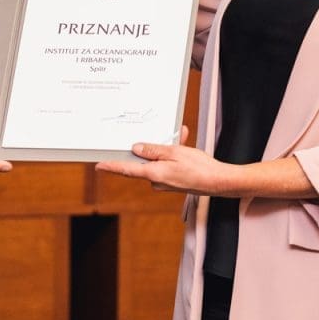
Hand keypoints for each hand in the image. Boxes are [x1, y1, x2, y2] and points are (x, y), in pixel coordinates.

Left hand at [95, 127, 232, 194]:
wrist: (219, 182)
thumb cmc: (199, 168)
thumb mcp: (175, 153)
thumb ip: (154, 150)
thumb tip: (137, 148)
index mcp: (154, 174)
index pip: (126, 170)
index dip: (112, 166)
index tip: (99, 166)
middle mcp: (156, 181)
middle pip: (145, 162)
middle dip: (153, 147)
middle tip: (162, 137)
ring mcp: (165, 182)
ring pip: (159, 161)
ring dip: (167, 148)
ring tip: (181, 137)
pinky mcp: (173, 181)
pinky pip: (168, 164)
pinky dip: (174, 154)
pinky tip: (184, 143)